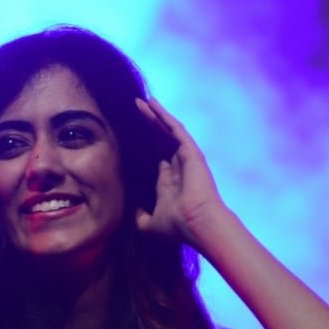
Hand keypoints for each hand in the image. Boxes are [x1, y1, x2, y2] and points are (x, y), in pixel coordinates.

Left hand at [134, 97, 229, 245]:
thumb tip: (132, 213)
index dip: (144, 146)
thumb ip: (140, 218)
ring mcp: (186, 157)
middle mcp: (179, 167)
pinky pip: (175, 128)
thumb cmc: (177, 226)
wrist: (196, 223)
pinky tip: (152, 103)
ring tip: (141, 102)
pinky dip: (163, 115)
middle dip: (149, 125)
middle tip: (135, 110)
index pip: (156, 158)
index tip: (131, 137)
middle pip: (161, 139)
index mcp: (170, 182)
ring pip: (168, 130)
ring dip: (155, 115)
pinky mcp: (190, 150)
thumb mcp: (150, 224)